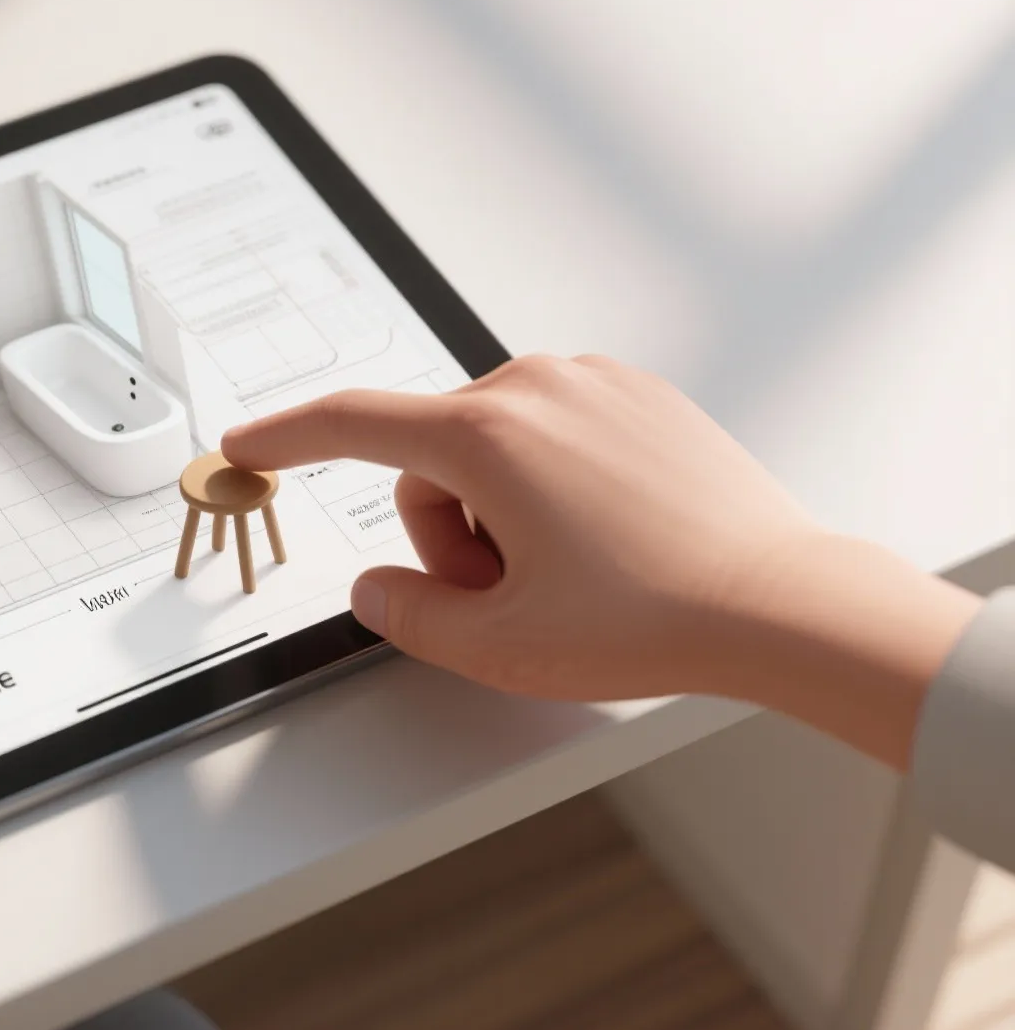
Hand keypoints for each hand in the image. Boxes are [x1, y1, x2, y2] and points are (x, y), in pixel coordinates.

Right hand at [222, 355, 982, 767]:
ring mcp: (593, 383)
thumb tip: (377, 589)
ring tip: (566, 572)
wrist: (780, 601)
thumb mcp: (499, 646)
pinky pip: (552, 432)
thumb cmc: (657, 616)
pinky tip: (603, 540)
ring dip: (498, 511)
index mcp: (486, 435)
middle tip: (505, 597)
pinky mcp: (639, 395)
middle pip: (429, 456)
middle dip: (445, 531)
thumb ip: (407, 615)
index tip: (249, 443)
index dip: (286, 437)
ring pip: (490, 445)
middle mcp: (535, 388)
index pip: (351, 423)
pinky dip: (550, 485)